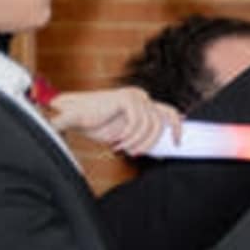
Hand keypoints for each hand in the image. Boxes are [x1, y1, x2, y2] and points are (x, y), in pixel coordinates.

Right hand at [48, 86, 172, 155]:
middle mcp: (142, 96)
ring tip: (122, 148)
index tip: (177, 143)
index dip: (177, 127)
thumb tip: (164, 150)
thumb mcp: (126, 135)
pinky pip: (138, 123)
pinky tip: (117, 142)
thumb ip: (144, 137)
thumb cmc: (96, 125)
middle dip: (151, 142)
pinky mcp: (127, 99)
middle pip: (162, 121)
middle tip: (136, 153)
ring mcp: (135, 96)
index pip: (169, 112)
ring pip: (150, 125)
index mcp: (143, 103)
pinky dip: (129, 136)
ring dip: (136, 141)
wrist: (72, 116)